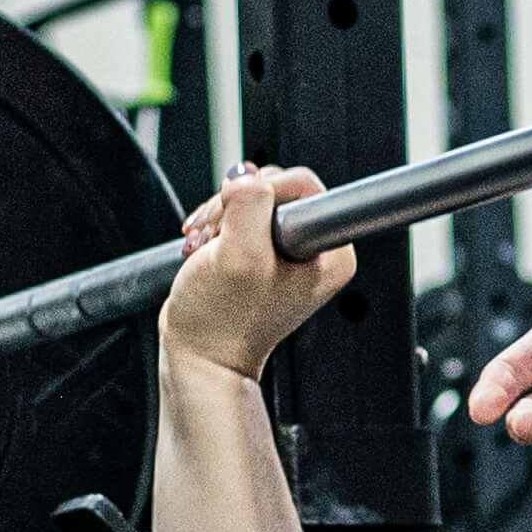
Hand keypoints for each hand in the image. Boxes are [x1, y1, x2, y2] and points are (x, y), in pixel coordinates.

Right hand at [163, 162, 353, 385]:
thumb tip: (243, 175)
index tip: (238, 224)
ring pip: (251, 198)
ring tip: (204, 248)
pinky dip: (214, 226)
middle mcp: (314, 249)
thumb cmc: (222, 320)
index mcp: (331, 252)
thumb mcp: (239, 255)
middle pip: (273, 187)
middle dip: (234, 206)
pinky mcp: (261, 250)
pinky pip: (238, 214)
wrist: (200, 355)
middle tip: (216, 237)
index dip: (262, 193)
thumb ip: (248, 203)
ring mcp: (287, 250)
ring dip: (218, 217)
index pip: (301, 184)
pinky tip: (203, 248)